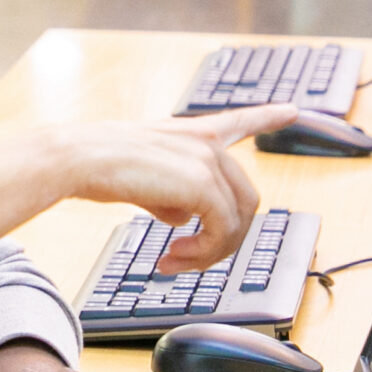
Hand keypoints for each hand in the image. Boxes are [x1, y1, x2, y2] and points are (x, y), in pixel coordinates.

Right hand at [45, 103, 296, 269]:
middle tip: (187, 258)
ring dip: (211, 251)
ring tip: (176, 262)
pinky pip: (221, 231)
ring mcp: (208, 161)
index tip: (292, 109)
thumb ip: (170, 196)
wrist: (79, 160)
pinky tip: (173, 258)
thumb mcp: (143, 178)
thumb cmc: (99, 167)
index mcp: (191, 133)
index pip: (237, 121)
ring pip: (238, 220)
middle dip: (224, 237)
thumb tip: (184, 220)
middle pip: (245, 199)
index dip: (267, 116)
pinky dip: (203, 253)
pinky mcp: (203, 185)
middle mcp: (206, 143)